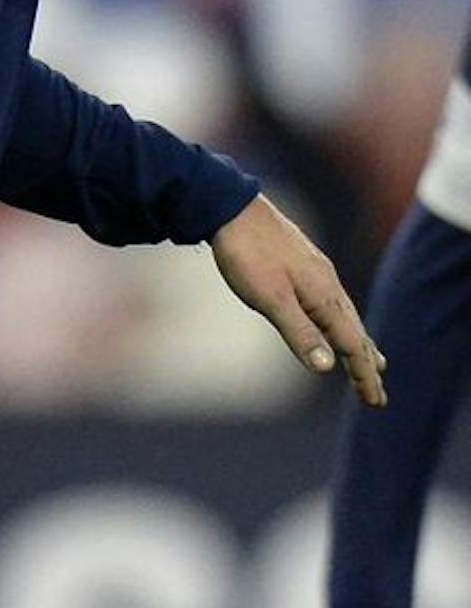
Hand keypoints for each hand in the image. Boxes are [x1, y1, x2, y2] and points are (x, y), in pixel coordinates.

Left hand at [209, 194, 386, 406]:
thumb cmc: (247, 253)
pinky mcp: (304, 264)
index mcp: (324, 296)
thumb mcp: (269, 298)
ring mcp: (316, 272)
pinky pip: (332, 301)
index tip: (375, 401)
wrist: (230, 206)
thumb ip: (299, 332)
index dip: (363, 374)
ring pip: (345, 315)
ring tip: (369, 360)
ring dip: (358, 342)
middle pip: (355, 333)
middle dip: (367, 364)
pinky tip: (332, 319)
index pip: (352, 344)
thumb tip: (327, 368)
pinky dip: (341, 321)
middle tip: (376, 392)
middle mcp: (328, 285)